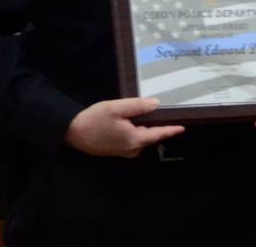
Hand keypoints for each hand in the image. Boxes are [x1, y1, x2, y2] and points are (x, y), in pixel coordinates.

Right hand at [63, 97, 183, 157]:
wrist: (72, 132)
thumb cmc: (95, 119)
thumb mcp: (117, 108)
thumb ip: (138, 106)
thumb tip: (157, 104)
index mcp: (135, 140)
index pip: (158, 134)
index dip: (171, 130)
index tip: (183, 127)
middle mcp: (131, 149)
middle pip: (149, 135)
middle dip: (154, 125)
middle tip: (158, 111)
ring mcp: (123, 152)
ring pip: (140, 137)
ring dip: (143, 127)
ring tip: (142, 113)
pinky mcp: (116, 151)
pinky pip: (131, 140)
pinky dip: (134, 131)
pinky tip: (128, 121)